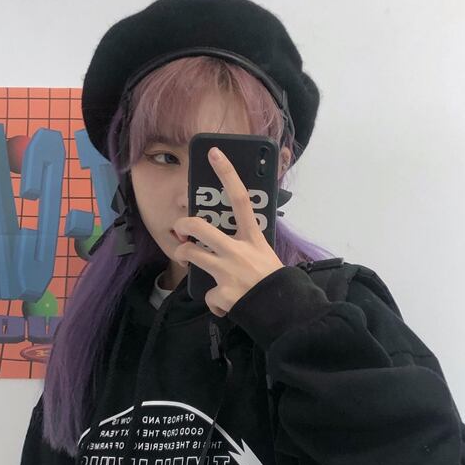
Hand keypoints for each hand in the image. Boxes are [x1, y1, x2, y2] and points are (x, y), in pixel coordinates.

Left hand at [172, 146, 284, 317]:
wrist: (284, 311)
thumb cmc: (274, 281)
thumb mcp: (266, 254)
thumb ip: (247, 245)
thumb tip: (230, 242)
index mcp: (253, 238)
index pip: (240, 199)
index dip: (227, 174)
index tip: (214, 153)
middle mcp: (238, 251)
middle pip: (200, 228)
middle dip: (183, 225)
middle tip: (181, 228)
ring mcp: (227, 272)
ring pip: (191, 256)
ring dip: (184, 256)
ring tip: (186, 257)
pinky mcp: (221, 294)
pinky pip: (207, 295)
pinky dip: (214, 301)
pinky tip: (226, 304)